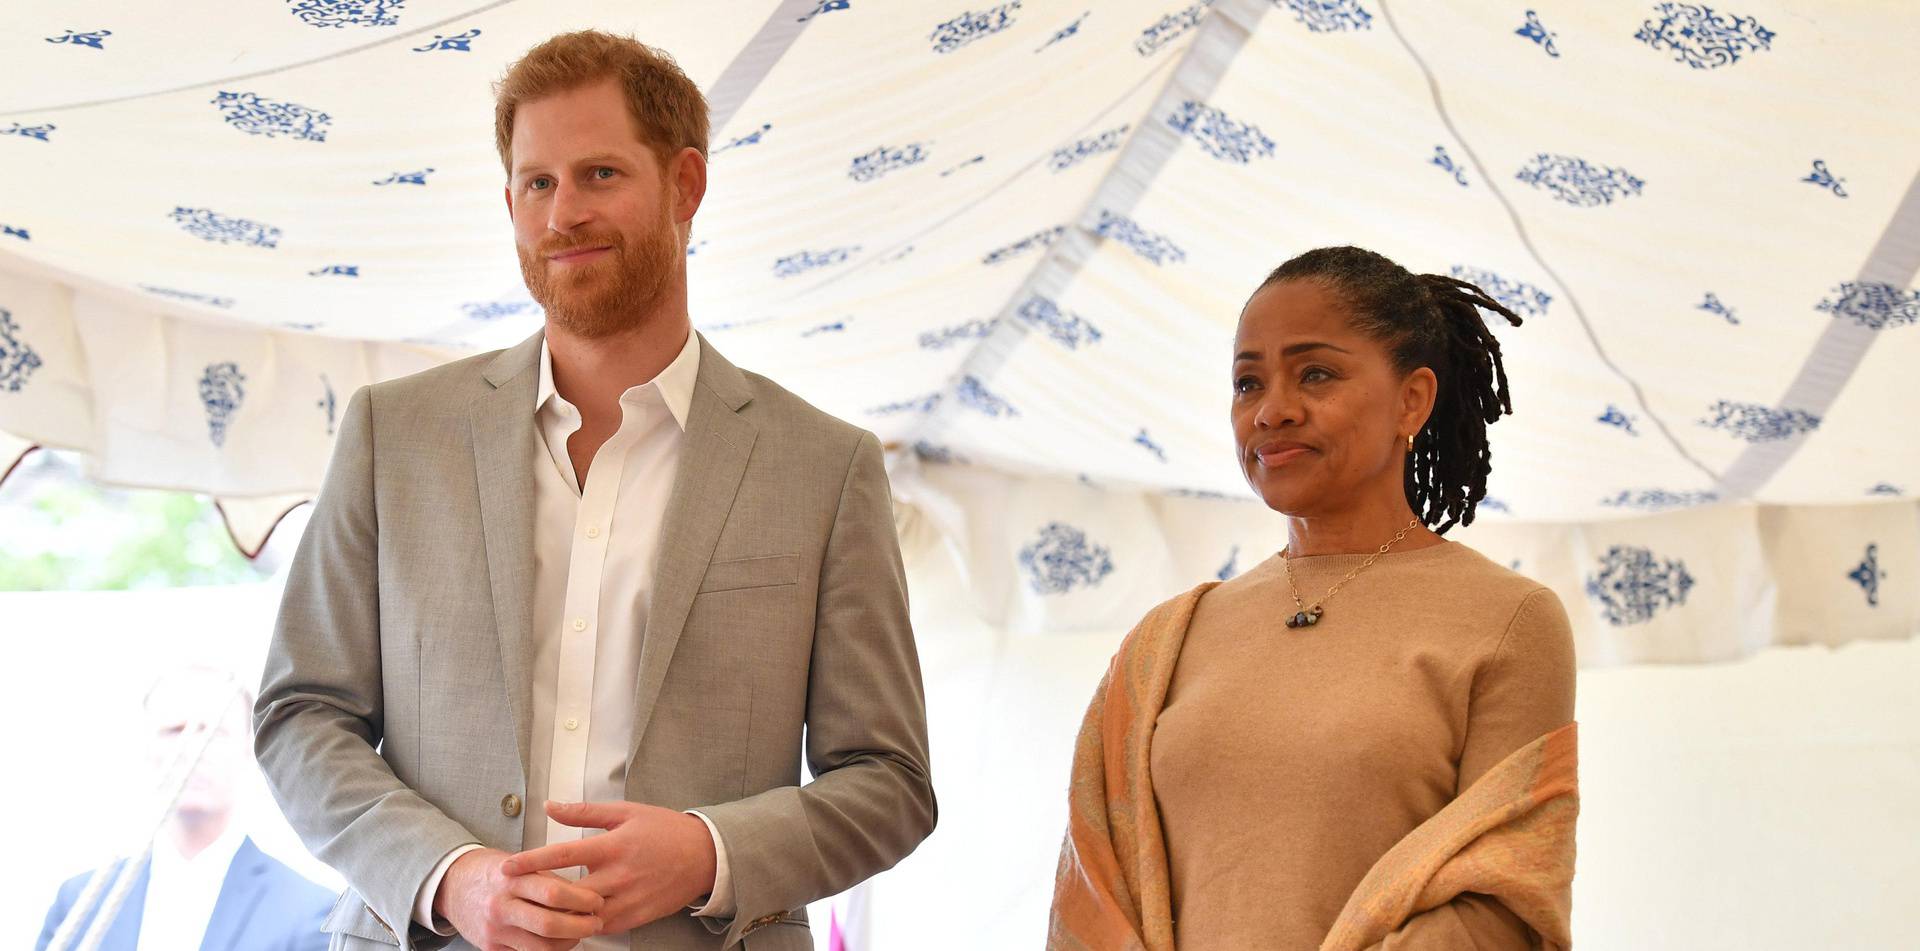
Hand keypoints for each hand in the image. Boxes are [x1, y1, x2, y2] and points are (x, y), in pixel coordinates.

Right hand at [434, 847, 603, 950]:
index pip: (553, 892)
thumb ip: (549, 879)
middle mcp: (501, 906)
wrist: (453, 884)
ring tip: (579, 933)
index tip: (597, 901)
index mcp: (512, 879)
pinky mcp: (491, 948)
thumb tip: (584, 894)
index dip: (582, 900)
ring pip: (541, 947)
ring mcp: (495, 930)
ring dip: (568, 943)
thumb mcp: (521, 864)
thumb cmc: (491, 872)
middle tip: (595, 923)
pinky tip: (558, 942)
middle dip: (580, 927)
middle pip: (549, 924)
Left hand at [501, 801, 718, 933]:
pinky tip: (571, 920)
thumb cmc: (664, 830)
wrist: (705, 855)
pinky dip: (584, 925)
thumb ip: (584, 812)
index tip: (507, 868)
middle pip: (569, 894)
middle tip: (517, 895)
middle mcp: (619, 875)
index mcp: (613, 846)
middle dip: (540, 896)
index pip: (563, 855)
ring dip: (561, 915)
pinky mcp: (638, 916)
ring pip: (584, 916)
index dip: (531, 862)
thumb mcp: (625, 812)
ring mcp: (629, 899)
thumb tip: (549, 806)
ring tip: (539, 910)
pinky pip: (603, 927)